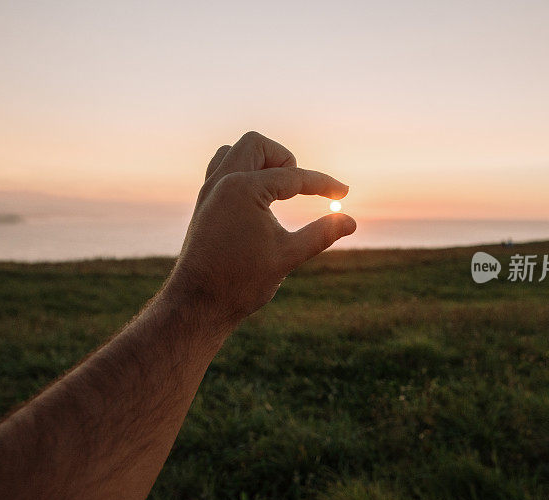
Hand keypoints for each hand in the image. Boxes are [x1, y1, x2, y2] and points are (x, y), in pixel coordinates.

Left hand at [164, 131, 355, 323]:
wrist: (197, 305)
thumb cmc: (240, 282)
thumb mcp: (287, 256)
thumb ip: (321, 234)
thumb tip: (351, 222)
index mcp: (244, 189)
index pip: (292, 176)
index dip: (323, 184)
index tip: (343, 193)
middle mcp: (222, 182)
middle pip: (258, 145)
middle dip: (285, 159)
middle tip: (301, 189)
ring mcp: (208, 191)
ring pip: (235, 152)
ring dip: (261, 162)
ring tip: (280, 190)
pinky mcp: (203, 204)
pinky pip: (223, 170)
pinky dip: (244, 173)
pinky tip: (259, 199)